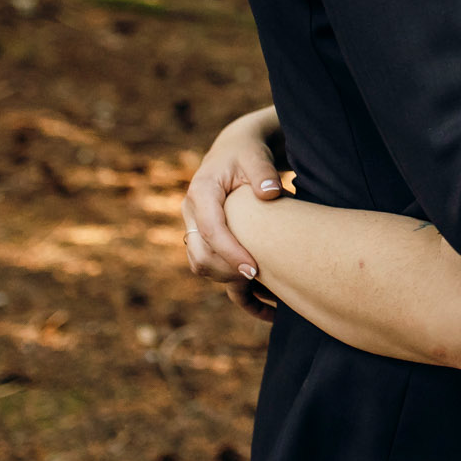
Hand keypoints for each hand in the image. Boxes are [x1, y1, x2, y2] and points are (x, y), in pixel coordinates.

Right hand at [183, 108, 282, 321]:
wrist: (235, 150)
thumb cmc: (248, 152)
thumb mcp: (256, 155)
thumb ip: (263, 172)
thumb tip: (269, 193)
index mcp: (201, 192)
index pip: (211, 230)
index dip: (230, 252)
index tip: (254, 270)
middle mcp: (191, 213)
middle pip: (200, 255)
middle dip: (228, 271)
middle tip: (261, 280)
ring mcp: (195, 228)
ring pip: (202, 265)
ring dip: (228, 281)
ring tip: (266, 292)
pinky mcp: (205, 239)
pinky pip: (212, 270)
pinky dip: (234, 288)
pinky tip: (266, 309)